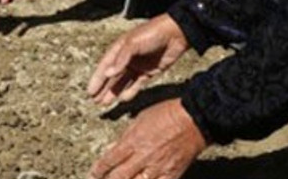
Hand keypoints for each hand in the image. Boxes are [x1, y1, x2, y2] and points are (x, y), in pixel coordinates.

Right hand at [88, 14, 189, 105]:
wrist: (176, 34)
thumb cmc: (152, 33)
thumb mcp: (133, 43)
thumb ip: (120, 59)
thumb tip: (107, 73)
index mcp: (120, 48)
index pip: (105, 66)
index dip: (97, 79)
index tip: (90, 92)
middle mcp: (127, 58)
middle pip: (112, 76)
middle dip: (103, 88)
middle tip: (95, 101)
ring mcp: (138, 65)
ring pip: (123, 82)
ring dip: (114, 92)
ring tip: (105, 103)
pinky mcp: (150, 72)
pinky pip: (137, 85)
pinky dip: (130, 92)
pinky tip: (124, 99)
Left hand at [88, 98, 206, 178]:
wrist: (194, 119)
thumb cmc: (167, 114)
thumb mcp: (141, 118)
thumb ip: (126, 136)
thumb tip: (113, 148)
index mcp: (134, 141)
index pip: (110, 160)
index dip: (98, 170)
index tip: (93, 174)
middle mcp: (144, 157)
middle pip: (119, 177)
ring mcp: (158, 168)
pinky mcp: (172, 174)